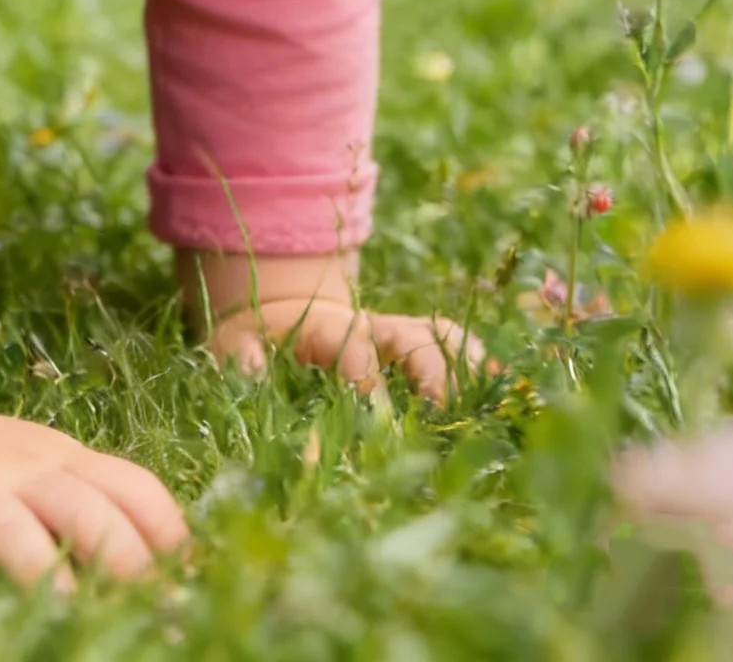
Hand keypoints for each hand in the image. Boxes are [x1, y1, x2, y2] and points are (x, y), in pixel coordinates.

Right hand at [0, 343, 185, 600]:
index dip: (170, 539)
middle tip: (153, 616)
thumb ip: (101, 509)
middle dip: (120, 558)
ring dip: (39, 568)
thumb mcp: (44, 471)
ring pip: (4, 525)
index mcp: (61, 462)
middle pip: (79, 505)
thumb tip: (189, 577)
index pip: (132, 490)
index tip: (195, 594)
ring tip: (67, 612)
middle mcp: (13, 470)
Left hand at [180, 248, 489, 402]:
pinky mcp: (413, 351)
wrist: (278, 320)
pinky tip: (499, 394)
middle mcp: (371, 327)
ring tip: (484, 403)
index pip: (354, 346)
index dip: (367, 375)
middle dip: (430, 370)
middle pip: (411, 337)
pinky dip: (477, 366)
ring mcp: (396, 337)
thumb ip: (239, 355)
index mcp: (326, 325)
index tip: (376, 413)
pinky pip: (453, 349)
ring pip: (440, 338)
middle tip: (440, 411)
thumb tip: (251, 367)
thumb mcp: (232, 343)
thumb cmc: (254, 339)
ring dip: (463, 366)